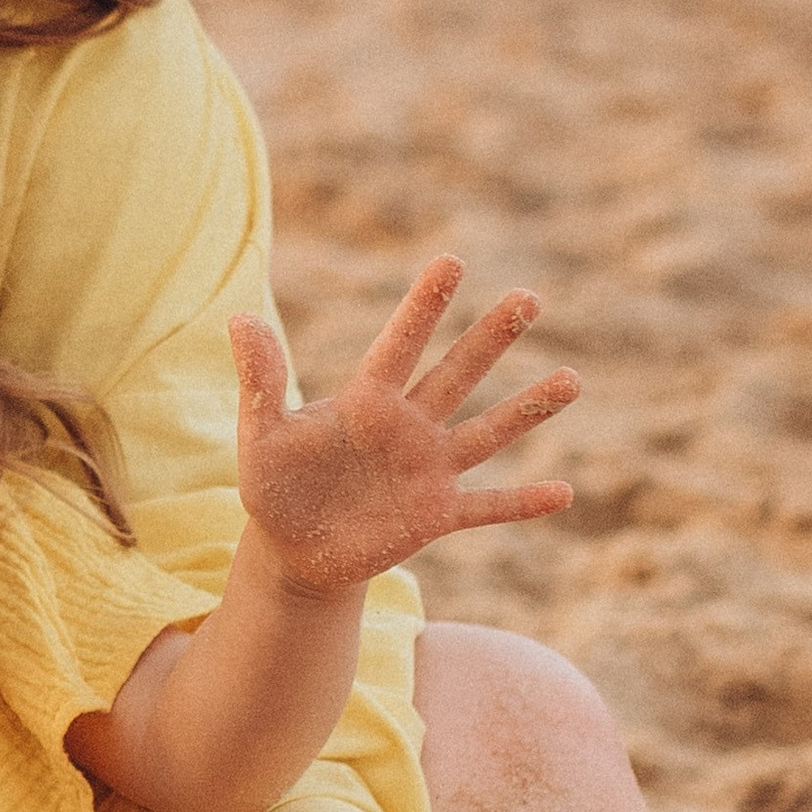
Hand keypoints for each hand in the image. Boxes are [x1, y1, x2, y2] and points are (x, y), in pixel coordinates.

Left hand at [231, 259, 577, 600]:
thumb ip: (261, 381)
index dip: (424, 306)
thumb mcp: (260, 435)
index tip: (452, 262)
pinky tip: (563, 493)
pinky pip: (486, 506)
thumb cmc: (274, 485)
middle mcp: (407, 427)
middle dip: (490, 338)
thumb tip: (238, 318)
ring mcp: (427, 470)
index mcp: (366, 401)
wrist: (291, 550)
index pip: (401, 344)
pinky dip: (522, 503)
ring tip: (572, 379)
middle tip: (529, 298)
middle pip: (457, 374)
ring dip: (528, 409)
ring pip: (487, 432)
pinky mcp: (435, 515)